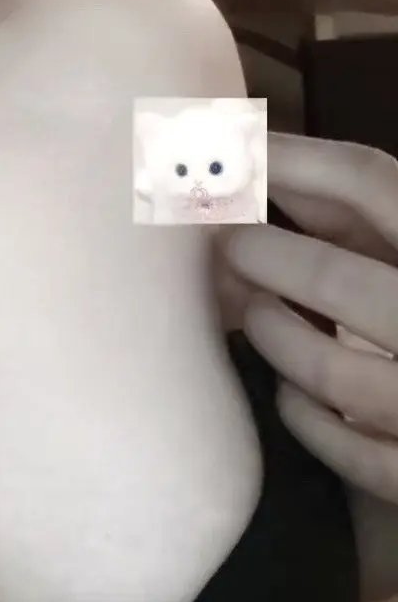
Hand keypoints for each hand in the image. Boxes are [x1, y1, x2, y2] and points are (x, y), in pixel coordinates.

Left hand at [217, 133, 397, 503]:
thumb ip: (348, 212)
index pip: (374, 183)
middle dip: (266, 259)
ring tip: (256, 315)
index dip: (292, 160)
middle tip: (229, 248)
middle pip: (340, 280)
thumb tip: (249, 163)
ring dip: (274, 335)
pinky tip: (291, 392)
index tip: (228, 153)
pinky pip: (341, 448)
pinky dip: (302, 413)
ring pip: (331, 373)